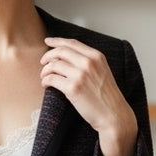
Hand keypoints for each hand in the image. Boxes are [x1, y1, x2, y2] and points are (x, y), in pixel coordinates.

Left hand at [40, 37, 137, 155]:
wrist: (113, 115)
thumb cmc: (107, 97)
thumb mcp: (103, 72)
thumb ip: (89, 62)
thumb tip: (67, 57)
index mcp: (96, 56)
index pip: (72, 43)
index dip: (57, 41)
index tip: (48, 41)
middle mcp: (88, 62)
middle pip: (60, 51)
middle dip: (48, 56)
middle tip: (42, 63)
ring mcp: (80, 75)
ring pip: (53, 65)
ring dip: (45, 71)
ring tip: (44, 77)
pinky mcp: (72, 88)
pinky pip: (51, 78)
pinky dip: (45, 81)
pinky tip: (46, 85)